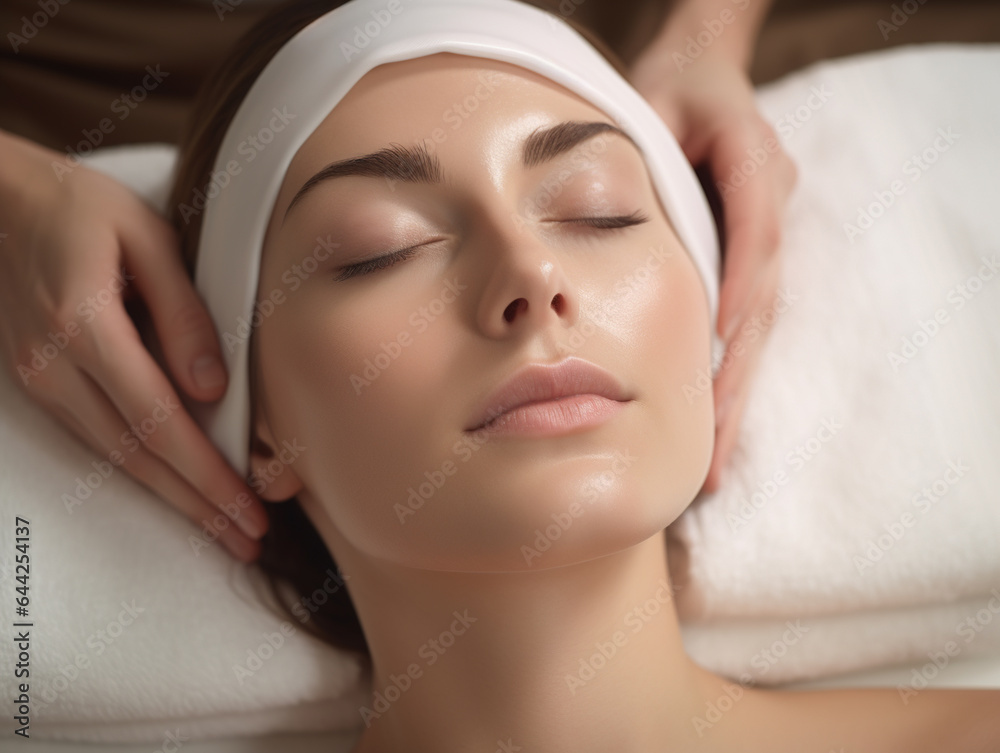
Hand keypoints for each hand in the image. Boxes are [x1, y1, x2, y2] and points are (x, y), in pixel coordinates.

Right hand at [0, 131, 267, 559]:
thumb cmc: (78, 207)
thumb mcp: (147, 238)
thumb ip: (183, 314)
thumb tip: (213, 389)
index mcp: (85, 326)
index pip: (159, 421)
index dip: (207, 473)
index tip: (248, 509)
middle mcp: (54, 366)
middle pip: (137, 455)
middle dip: (197, 505)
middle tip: (248, 540)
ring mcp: (39, 380)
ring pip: (114, 457)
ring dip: (172, 498)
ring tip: (221, 529)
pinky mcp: (38, 383)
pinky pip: (96, 438)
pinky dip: (141, 470)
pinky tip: (174, 487)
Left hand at [629, 54, 796, 491]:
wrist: (704, 71)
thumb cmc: (672, 86)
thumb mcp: (654, 101)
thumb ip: (644, 150)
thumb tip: (613, 217)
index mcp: (755, 157)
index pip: (754, 226)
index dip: (741, 282)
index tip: (724, 336)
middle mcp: (770, 203)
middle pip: (760, 301)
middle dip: (735, 376)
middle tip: (715, 450)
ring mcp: (765, 236)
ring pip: (755, 327)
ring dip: (734, 395)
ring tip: (715, 465)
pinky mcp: (748, 260)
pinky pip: (742, 324)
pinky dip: (726, 375)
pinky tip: (712, 428)